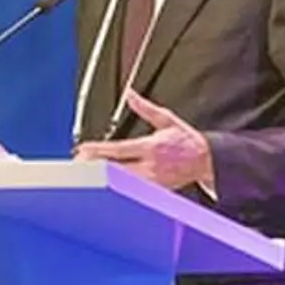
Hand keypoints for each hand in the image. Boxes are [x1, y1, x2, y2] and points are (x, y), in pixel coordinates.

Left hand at [73, 89, 213, 190]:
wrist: (206, 160)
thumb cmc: (186, 140)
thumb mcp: (167, 119)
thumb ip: (145, 108)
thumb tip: (130, 94)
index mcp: (151, 147)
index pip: (119, 149)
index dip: (98, 150)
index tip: (83, 148)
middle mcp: (150, 166)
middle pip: (114, 168)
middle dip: (94, 165)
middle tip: (77, 161)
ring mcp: (151, 181)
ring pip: (119, 180)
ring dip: (101, 175)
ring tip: (85, 170)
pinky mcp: (153, 191)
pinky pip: (130, 189)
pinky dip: (115, 184)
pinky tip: (104, 181)